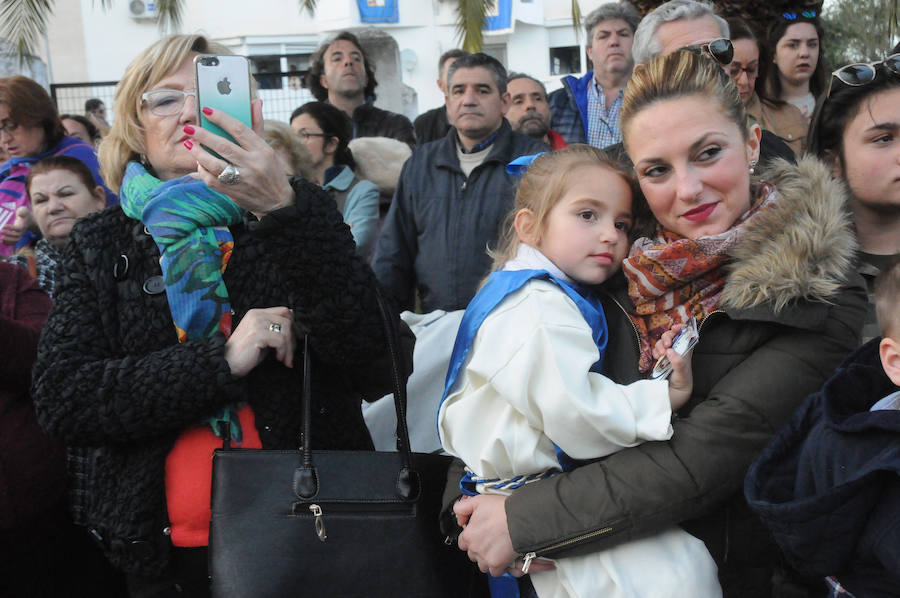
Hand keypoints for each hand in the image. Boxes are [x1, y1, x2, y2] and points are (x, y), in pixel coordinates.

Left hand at [1, 206, 32, 245]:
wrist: (29, 221)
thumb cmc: (24, 214)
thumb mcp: (24, 210)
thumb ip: (22, 211)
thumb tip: (20, 214)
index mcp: (24, 226)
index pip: (18, 229)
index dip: (11, 228)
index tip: (4, 225)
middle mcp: (22, 232)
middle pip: (17, 236)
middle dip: (8, 234)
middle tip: (0, 231)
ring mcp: (20, 235)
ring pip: (15, 241)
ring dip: (8, 240)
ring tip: (0, 238)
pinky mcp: (17, 237)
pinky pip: (13, 243)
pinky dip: (8, 243)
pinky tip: (1, 241)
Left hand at [185, 99, 293, 218]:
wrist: (278, 203)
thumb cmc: (271, 171)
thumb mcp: (268, 149)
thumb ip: (258, 126)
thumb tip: (255, 102)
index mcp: (262, 150)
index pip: (240, 129)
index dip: (222, 118)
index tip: (207, 110)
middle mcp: (253, 164)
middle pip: (223, 146)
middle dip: (203, 135)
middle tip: (189, 128)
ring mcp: (243, 179)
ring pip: (215, 164)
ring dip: (199, 153)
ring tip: (190, 144)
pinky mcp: (234, 192)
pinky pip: (212, 180)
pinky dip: (203, 171)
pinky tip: (199, 163)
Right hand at [224, 306, 295, 377]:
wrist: (227, 364)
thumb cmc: (244, 354)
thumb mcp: (262, 338)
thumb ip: (274, 330)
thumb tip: (293, 327)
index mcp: (257, 313)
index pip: (284, 311)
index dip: (295, 324)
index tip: (298, 337)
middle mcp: (257, 315)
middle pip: (288, 320)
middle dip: (294, 338)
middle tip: (292, 352)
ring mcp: (256, 323)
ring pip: (286, 331)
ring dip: (290, 348)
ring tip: (285, 358)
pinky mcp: (257, 334)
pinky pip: (280, 340)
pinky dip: (283, 351)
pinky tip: (278, 358)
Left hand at [454, 494, 517, 576]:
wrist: (521, 519)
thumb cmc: (503, 510)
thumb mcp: (478, 501)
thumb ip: (463, 508)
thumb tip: (459, 517)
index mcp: (469, 534)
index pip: (463, 542)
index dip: (471, 538)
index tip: (478, 535)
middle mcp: (475, 548)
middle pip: (472, 554)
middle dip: (480, 548)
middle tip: (490, 540)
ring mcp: (485, 557)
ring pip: (482, 564)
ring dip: (488, 558)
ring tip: (497, 549)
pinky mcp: (497, 564)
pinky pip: (494, 571)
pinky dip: (499, 567)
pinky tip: (503, 557)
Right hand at [655, 325, 693, 410]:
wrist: (671, 398)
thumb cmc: (681, 387)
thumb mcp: (682, 376)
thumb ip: (678, 364)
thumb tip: (670, 351)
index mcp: (686, 353)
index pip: (685, 336)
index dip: (681, 329)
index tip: (675, 327)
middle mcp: (677, 353)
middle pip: (672, 336)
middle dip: (667, 337)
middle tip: (666, 345)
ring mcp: (667, 356)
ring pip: (663, 342)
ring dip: (660, 344)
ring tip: (660, 355)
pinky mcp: (658, 361)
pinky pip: (655, 350)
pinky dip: (654, 351)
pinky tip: (656, 357)